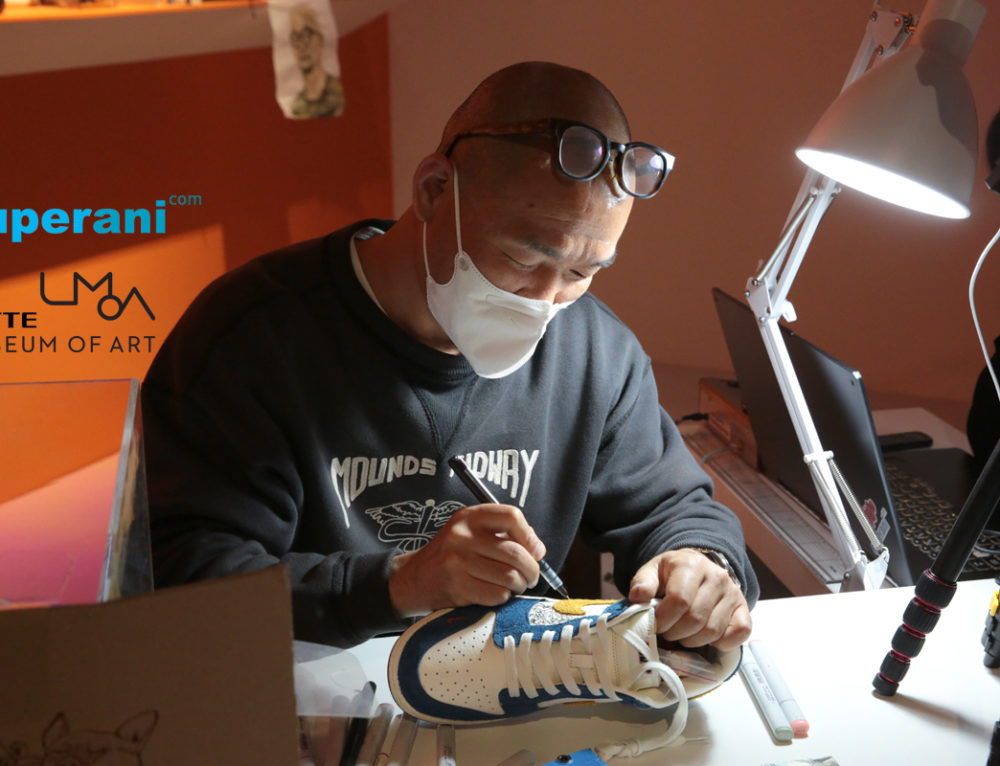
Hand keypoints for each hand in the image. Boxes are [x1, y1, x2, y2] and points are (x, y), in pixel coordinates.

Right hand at [388, 503, 544, 617]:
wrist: (413, 579)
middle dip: (531, 570)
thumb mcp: (470, 534)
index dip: (530, 536)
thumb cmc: (450, 557)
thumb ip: (503, 535)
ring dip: (518, 586)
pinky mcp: (456, 586)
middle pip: (515, 552)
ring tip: (513, 586)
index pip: (511, 516)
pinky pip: (496, 594)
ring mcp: (457, 561)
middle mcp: (462, 536)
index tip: (535, 551)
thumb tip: (537, 549)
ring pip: (509, 576)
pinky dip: (502, 597)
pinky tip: (495, 594)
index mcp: (469, 517)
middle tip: (530, 577)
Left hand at [628, 548, 751, 650]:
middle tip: (667, 632)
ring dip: (693, 641)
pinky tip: (706, 637)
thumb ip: (642, 583)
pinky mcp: (744, 609)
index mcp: (692, 565)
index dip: (664, 619)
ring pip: (713, 631)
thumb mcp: (652, 572)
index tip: (655, 625)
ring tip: (682, 634)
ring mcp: (733, 593)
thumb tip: (639, 597)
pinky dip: (721, 643)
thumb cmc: (672, 574)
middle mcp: (717, 577)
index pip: (679, 600)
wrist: (698, 568)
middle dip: (675, 633)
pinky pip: (739, 634)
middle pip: (696, 619)